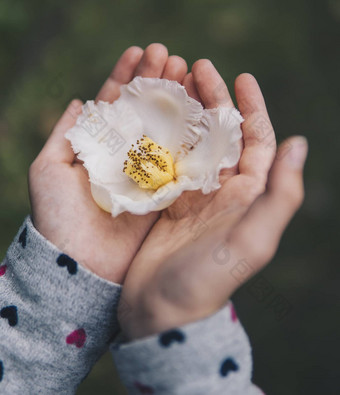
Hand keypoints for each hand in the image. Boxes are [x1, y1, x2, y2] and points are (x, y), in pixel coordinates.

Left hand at [29, 44, 187, 283]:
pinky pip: (178, 160)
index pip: (114, 104)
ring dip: (175, 102)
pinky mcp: (163, 193)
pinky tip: (198, 112)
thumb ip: (64, 134)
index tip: (139, 52)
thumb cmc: (56, 216)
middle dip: (155, 82)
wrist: (79, 263)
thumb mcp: (48, 168)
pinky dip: (189, 136)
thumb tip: (77, 101)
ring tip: (186, 74)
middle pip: (144, 112)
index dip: (126, 77)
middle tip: (170, 57)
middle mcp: (125, 156)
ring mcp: (146, 173)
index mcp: (98, 146)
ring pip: (164, 130)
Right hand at [118, 60, 307, 338]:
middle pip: (221, 135)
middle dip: (213, 100)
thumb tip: (299, 143)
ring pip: (191, 144)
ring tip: (172, 84)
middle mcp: (222, 192)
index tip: (242, 77)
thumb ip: (281, 196)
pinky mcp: (164, 203)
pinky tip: (149, 119)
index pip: (256, 142)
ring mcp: (191, 196)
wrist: (162, 313)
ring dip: (184, 113)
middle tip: (196, 68)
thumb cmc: (205, 282)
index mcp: (247, 196)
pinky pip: (165, 161)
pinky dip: (160, 138)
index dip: (252, 108)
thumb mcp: (252, 242)